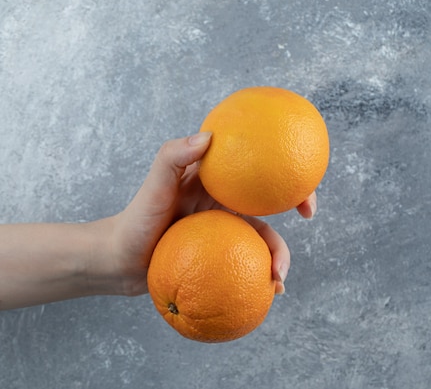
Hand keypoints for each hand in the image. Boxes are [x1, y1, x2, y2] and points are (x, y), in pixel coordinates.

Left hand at [108, 132, 315, 295]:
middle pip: (269, 200)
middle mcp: (224, 201)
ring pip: (263, 236)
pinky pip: (247, 261)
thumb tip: (208, 136)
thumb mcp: (153, 187)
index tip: (296, 174)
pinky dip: (260, 275)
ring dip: (279, 254)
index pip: (255, 168)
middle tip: (310, 214)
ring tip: (279, 280)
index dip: (281, 168)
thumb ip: (172, 157)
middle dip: (296, 203)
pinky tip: (268, 293)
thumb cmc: (135, 219)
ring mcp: (223, 228)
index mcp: (215, 180)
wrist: (119, 261)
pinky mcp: (219, 253)